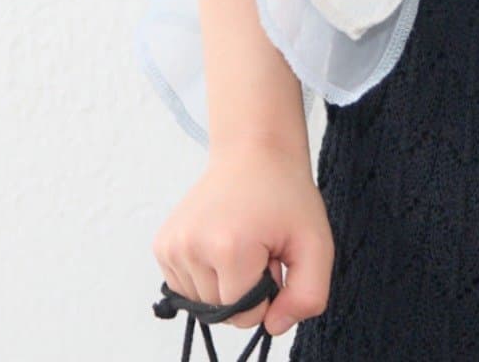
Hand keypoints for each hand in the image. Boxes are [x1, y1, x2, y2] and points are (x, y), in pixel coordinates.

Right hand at [153, 135, 333, 338]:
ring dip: (226, 284)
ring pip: (202, 303)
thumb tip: (273, 327)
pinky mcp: (162, 245)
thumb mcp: (316, 242)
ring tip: (242, 242)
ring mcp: (172, 246)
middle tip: (260, 245)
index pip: (245, 315)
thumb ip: (308, 295)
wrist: (254, 150)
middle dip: (246, 289)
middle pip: (221, 312)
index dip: (267, 290)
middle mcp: (191, 247)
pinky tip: (221, 243)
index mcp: (228, 248)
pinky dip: (206, 277)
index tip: (273, 254)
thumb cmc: (285, 194)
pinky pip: (186, 288)